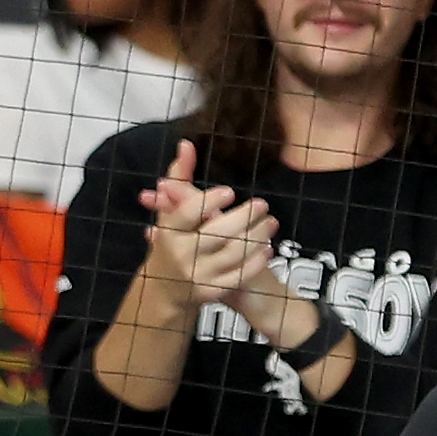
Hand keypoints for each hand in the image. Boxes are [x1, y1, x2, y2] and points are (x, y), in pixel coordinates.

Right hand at [140, 142, 281, 303]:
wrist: (165, 290)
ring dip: (256, 237)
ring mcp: (197, 275)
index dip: (208, 202)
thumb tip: (187, 144)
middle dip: (243, 218)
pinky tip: (267, 248)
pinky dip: (255, 261)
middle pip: (216, 233)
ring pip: (232, 254)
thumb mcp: (170, 211)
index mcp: (169, 231)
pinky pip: (239, 275)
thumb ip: (180, 177)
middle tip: (262, 204)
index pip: (187, 214)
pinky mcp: (212, 292)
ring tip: (271, 223)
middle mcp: (181, 254)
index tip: (230, 191)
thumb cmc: (172, 242)